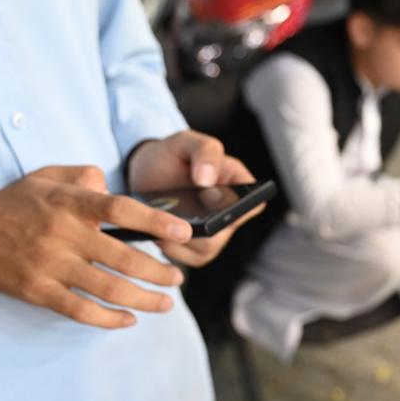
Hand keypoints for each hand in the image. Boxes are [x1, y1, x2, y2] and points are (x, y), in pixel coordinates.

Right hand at [0, 165, 192, 328]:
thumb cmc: (11, 207)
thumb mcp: (44, 178)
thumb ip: (81, 175)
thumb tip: (110, 183)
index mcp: (67, 203)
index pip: (119, 210)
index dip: (155, 222)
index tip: (183, 232)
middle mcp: (61, 234)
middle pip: (122, 257)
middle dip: (158, 272)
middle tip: (179, 278)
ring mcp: (49, 265)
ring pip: (107, 288)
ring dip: (143, 300)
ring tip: (166, 304)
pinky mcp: (38, 291)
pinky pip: (80, 311)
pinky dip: (108, 319)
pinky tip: (128, 319)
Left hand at [125, 129, 262, 266]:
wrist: (144, 174)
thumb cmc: (171, 156)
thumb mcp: (186, 142)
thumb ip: (204, 151)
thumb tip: (207, 179)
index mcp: (238, 185)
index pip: (254, 203)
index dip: (237, 206)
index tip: (207, 193)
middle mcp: (232, 214)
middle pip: (224, 232)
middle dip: (197, 225)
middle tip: (171, 212)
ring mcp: (215, 235)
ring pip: (205, 248)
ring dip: (178, 236)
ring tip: (158, 219)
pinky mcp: (195, 250)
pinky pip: (188, 258)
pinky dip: (169, 247)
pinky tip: (156, 231)